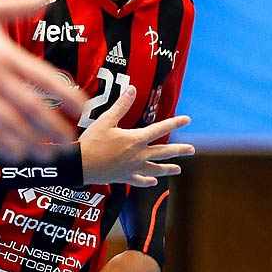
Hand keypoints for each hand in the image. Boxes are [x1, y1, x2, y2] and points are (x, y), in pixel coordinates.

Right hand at [0, 0, 85, 161]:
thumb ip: (21, 5)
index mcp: (5, 53)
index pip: (45, 79)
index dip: (68, 96)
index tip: (85, 108)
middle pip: (32, 108)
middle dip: (54, 128)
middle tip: (72, 143)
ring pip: (10, 125)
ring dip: (32, 143)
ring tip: (48, 156)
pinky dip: (2, 145)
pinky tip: (16, 155)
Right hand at [79, 85, 194, 185]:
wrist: (80, 165)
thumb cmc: (92, 142)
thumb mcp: (106, 120)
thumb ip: (121, 105)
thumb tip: (132, 89)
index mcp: (135, 139)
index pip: (160, 129)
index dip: (175, 123)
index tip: (187, 120)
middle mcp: (138, 155)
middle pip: (164, 152)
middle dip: (179, 150)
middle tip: (191, 150)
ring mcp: (132, 168)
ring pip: (155, 169)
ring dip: (168, 169)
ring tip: (178, 169)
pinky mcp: (124, 177)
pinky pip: (139, 180)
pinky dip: (147, 181)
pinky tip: (154, 181)